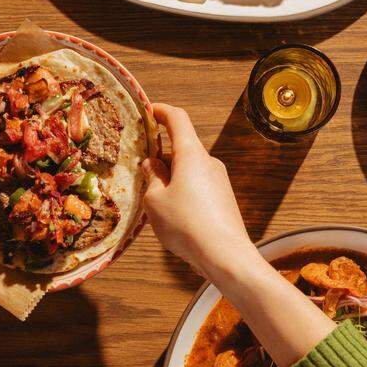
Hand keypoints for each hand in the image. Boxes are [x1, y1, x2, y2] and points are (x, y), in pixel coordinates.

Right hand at [142, 104, 256, 278]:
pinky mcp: (223, 198)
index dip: (160, 111)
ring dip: (170, 177)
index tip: (147, 111)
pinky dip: (182, 191)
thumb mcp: (156, 201)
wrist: (225, 254)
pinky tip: (173, 215)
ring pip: (189, 169)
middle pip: (182, 147)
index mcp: (191, 154)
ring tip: (154, 202)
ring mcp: (219, 180)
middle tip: (140, 171)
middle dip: (160, 156)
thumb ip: (152, 177)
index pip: (177, 119)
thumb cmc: (187, 224)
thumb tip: (152, 164)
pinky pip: (198, 186)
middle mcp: (209, 162)